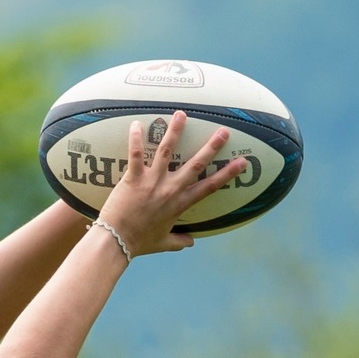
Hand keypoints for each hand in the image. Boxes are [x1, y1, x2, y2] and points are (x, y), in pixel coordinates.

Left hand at [98, 110, 247, 256]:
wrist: (116, 242)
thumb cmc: (139, 243)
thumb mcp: (163, 243)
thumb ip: (178, 241)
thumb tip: (191, 242)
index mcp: (180, 204)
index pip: (209, 187)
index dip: (227, 174)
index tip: (242, 162)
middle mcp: (170, 189)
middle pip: (196, 164)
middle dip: (211, 146)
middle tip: (224, 131)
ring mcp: (152, 182)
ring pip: (166, 150)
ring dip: (175, 131)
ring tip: (181, 114)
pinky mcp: (133, 178)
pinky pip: (135, 153)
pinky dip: (135, 137)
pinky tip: (137, 123)